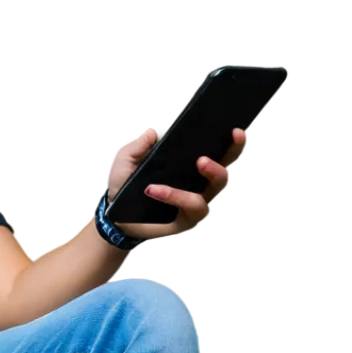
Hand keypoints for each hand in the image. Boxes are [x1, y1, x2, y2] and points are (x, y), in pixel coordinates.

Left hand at [105, 124, 249, 240]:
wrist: (113, 215)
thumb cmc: (126, 184)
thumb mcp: (126, 160)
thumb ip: (139, 145)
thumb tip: (156, 131)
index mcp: (193, 166)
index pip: (222, 153)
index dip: (236, 143)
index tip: (239, 131)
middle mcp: (202, 185)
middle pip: (226, 172)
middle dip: (226, 159)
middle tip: (207, 154)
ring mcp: (198, 204)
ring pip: (214, 191)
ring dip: (210, 175)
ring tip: (199, 163)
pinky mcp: (188, 221)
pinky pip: (191, 207)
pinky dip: (174, 196)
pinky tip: (154, 190)